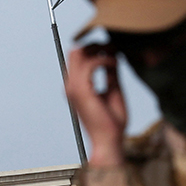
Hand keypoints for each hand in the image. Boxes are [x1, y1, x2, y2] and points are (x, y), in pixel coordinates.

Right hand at [65, 45, 127, 166]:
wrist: (109, 141)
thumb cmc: (112, 123)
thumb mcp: (113, 91)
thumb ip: (111, 75)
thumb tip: (113, 58)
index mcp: (76, 87)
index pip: (77, 58)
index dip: (93, 48)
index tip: (111, 48)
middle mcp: (71, 85)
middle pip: (75, 51)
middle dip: (94, 45)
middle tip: (112, 48)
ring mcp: (74, 87)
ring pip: (80, 53)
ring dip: (99, 49)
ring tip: (115, 56)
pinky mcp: (82, 90)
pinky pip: (91, 64)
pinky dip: (104, 60)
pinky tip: (115, 64)